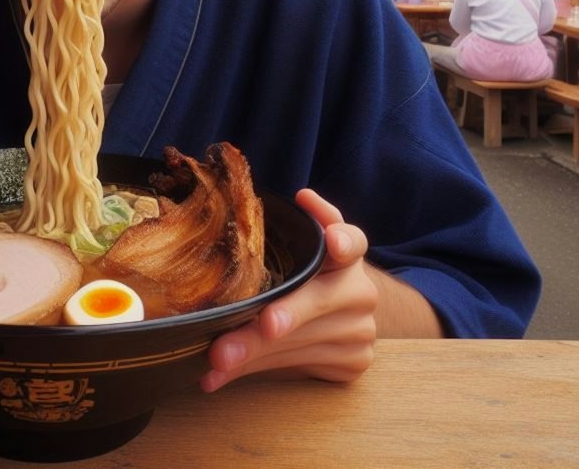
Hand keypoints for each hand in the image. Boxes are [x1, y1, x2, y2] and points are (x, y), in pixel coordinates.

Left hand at [200, 189, 376, 391]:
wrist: (342, 312)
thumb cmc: (307, 274)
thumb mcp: (302, 247)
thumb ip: (295, 228)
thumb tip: (282, 202)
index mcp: (347, 252)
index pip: (352, 241)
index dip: (343, 240)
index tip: (333, 241)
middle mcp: (360, 290)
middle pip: (317, 300)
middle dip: (284, 315)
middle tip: (261, 325)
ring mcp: (361, 329)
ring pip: (301, 342)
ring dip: (254, 352)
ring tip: (217, 358)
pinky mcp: (352, 362)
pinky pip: (297, 366)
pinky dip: (254, 369)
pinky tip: (221, 375)